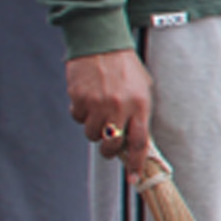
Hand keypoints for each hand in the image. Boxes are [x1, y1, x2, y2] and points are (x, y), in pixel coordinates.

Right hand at [67, 49, 154, 178]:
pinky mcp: (79, 98)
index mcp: (140, 105)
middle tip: (108, 143)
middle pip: (112, 144)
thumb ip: (139, 114)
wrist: (101, 42)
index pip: (139, 143)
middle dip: (109, 149)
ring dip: (93, 128)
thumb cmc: (125, 67)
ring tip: (98, 110)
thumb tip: (135, 143)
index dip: (135, 163)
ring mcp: (98, 104)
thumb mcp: (142, 89)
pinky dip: (81, 113)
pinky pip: (77, 118)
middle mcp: (120, 107)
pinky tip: (87, 98)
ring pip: (91, 135)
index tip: (133, 178)